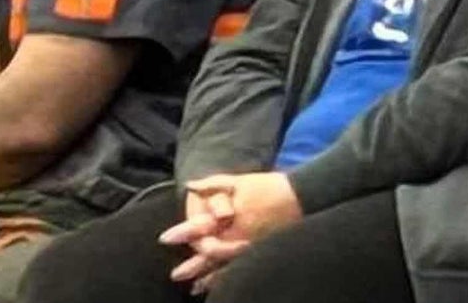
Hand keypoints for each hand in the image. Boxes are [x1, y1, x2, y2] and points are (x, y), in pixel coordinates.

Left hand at [160, 173, 302, 291]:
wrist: (301, 196)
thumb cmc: (268, 187)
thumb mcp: (238, 181)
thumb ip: (212, 184)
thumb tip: (189, 186)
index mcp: (231, 216)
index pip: (202, 227)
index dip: (183, 233)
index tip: (165, 239)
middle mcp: (240, 235)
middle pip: (212, 254)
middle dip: (194, 265)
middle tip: (176, 274)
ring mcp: (252, 247)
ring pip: (226, 266)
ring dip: (208, 277)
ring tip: (192, 287)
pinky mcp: (262, 252)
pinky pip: (242, 269)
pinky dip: (227, 278)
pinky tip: (216, 286)